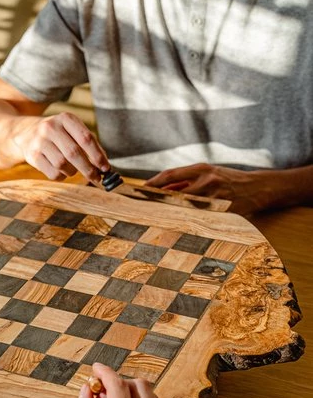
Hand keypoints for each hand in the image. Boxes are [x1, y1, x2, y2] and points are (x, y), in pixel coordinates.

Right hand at [12, 112, 109, 183]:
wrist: (26, 133)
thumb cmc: (58, 135)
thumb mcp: (72, 131)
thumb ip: (89, 144)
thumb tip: (105, 166)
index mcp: (65, 118)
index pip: (86, 138)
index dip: (97, 155)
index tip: (106, 168)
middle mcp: (50, 127)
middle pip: (74, 153)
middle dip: (88, 169)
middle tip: (96, 178)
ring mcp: (39, 141)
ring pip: (62, 165)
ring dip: (72, 172)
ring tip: (74, 170)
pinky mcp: (32, 156)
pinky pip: (52, 173)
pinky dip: (61, 177)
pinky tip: (61, 171)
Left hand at [146, 164, 270, 214]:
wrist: (258, 187)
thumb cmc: (228, 180)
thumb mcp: (209, 174)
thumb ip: (187, 181)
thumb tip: (162, 190)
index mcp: (202, 169)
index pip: (171, 175)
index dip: (153, 183)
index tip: (139, 190)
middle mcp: (207, 181)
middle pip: (174, 193)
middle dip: (157, 201)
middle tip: (140, 208)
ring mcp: (215, 197)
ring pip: (185, 208)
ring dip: (170, 214)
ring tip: (155, 220)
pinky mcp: (222, 211)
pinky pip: (200, 219)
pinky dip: (187, 223)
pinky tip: (178, 228)